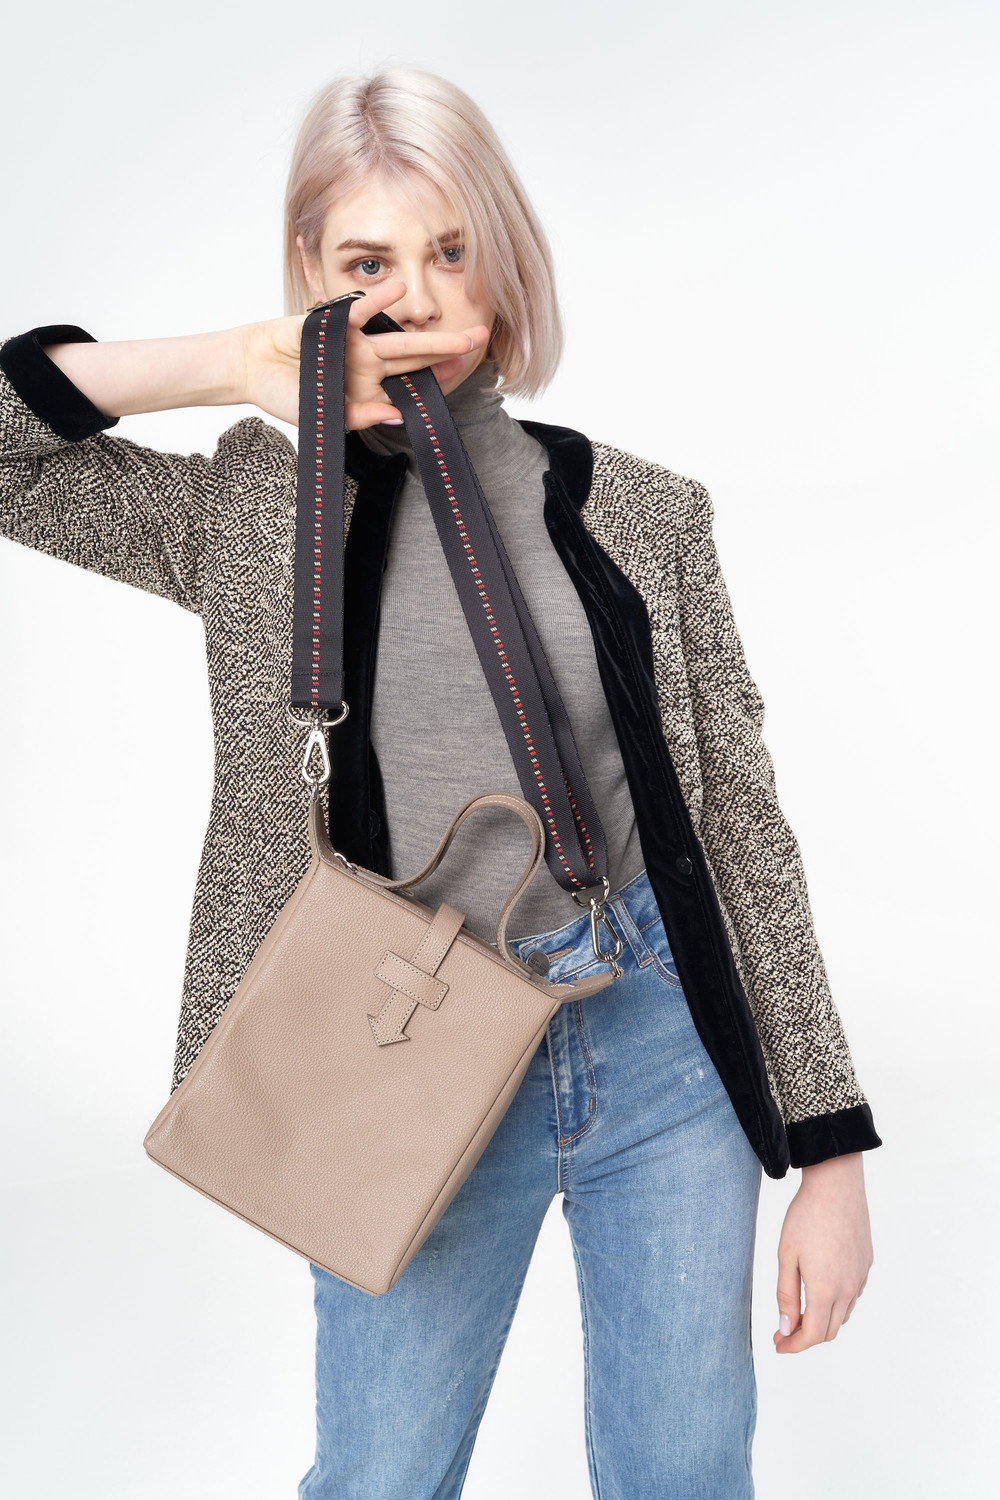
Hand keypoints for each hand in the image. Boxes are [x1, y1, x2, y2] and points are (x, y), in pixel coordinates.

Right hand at [236, 280, 490, 428]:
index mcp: (368, 389)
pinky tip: (401, 290)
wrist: (251, 368)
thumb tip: (396, 414)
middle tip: (480, 341)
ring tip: (463, 333)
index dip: (436, 383)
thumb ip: (358, 415)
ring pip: (400, 340)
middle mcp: (368, 365)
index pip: (409, 387)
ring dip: (431, 336)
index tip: (464, 378)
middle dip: (448, 353)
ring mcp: (356, 344)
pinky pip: (362, 312)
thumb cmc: (284, 394)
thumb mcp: (322, 415)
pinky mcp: (336, 325)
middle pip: (416, 360)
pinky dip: (379, 301)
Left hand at [773, 1151, 872, 1353]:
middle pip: (828, 1331)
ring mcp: (860, 1278)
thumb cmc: (806, 1217)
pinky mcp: (866, 1265)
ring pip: (842, 1315)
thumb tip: (785, 1327)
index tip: (777, 1345)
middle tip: (782, 1331)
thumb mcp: (786, 1255)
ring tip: (799, 1311)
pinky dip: (835, 1303)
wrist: (836, 1186)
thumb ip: (785, 1294)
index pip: (811, 1335)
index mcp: (825, 1289)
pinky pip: (852, 1296)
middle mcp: (847, 1289)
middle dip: (805, 1337)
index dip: (793, 1345)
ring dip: (821, 1320)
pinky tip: (820, 1290)